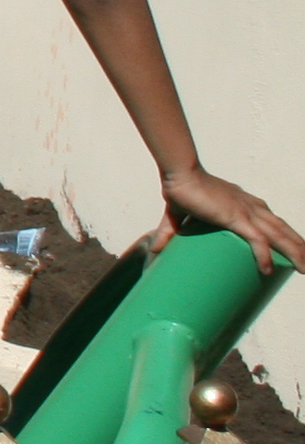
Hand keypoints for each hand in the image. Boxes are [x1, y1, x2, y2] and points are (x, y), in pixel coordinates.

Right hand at [159, 167, 304, 275]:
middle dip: (298, 246)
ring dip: (295, 253)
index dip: (283, 233)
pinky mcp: (237, 218)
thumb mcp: (178, 213)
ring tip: (304, 269)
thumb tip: (154, 249)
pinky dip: (264, 256)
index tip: (291, 247)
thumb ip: (169, 232)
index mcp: (243, 202)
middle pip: (283, 228)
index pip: (272, 219)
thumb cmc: (180, 187)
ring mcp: (246, 212)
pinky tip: (267, 270)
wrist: (179, 174)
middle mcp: (251, 206)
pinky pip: (258, 241)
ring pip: (279, 235)